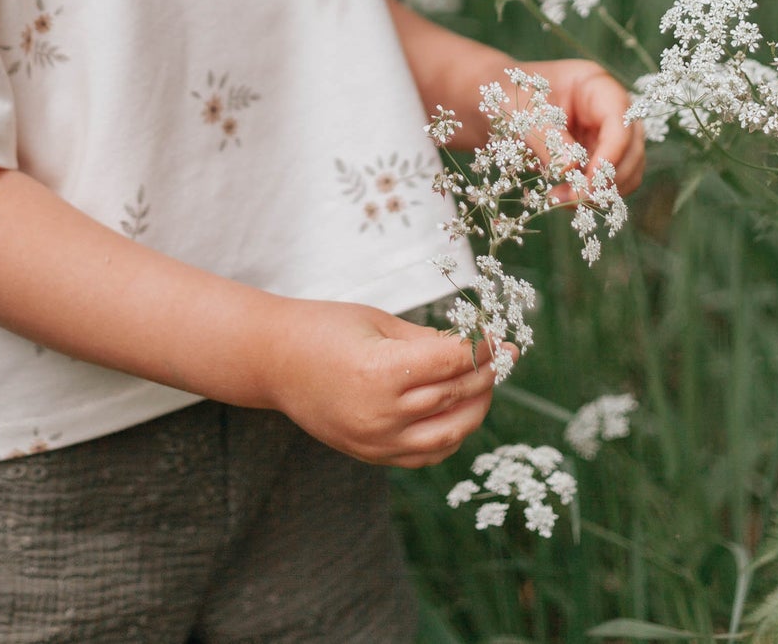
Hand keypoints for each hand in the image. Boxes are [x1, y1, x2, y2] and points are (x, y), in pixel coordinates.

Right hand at [265, 299, 499, 467]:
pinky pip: (426, 454)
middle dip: (487, 375)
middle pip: (455, 396)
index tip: (504, 340)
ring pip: (449, 432)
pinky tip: (459, 413)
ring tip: (486, 384)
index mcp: (382, 371)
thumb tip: (471, 348)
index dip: (483, 350)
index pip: (452, 363)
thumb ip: (426, 340)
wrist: (273, 361)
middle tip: (504, 357)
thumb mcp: (377, 322)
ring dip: (476, 408)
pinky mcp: (371, 455)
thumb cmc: (323, 329)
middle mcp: (382, 413)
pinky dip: (451, 436)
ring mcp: (376, 440)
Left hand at [523, 57, 645, 196]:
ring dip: (598, 192)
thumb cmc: (513, 95)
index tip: (589, 182)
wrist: (503, 100)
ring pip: (625, 171)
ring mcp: (608, 134)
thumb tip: (570, 169)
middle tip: (574, 197)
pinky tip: (561, 196)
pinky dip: (588, 194)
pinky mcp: (600, 156)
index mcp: (597, 85)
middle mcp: (611, 109)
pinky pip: (606, 182)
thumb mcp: (525, 111)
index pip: (620, 123)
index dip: (611, 155)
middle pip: (632, 149)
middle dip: (606, 179)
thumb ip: (547, 137)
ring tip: (559, 198)